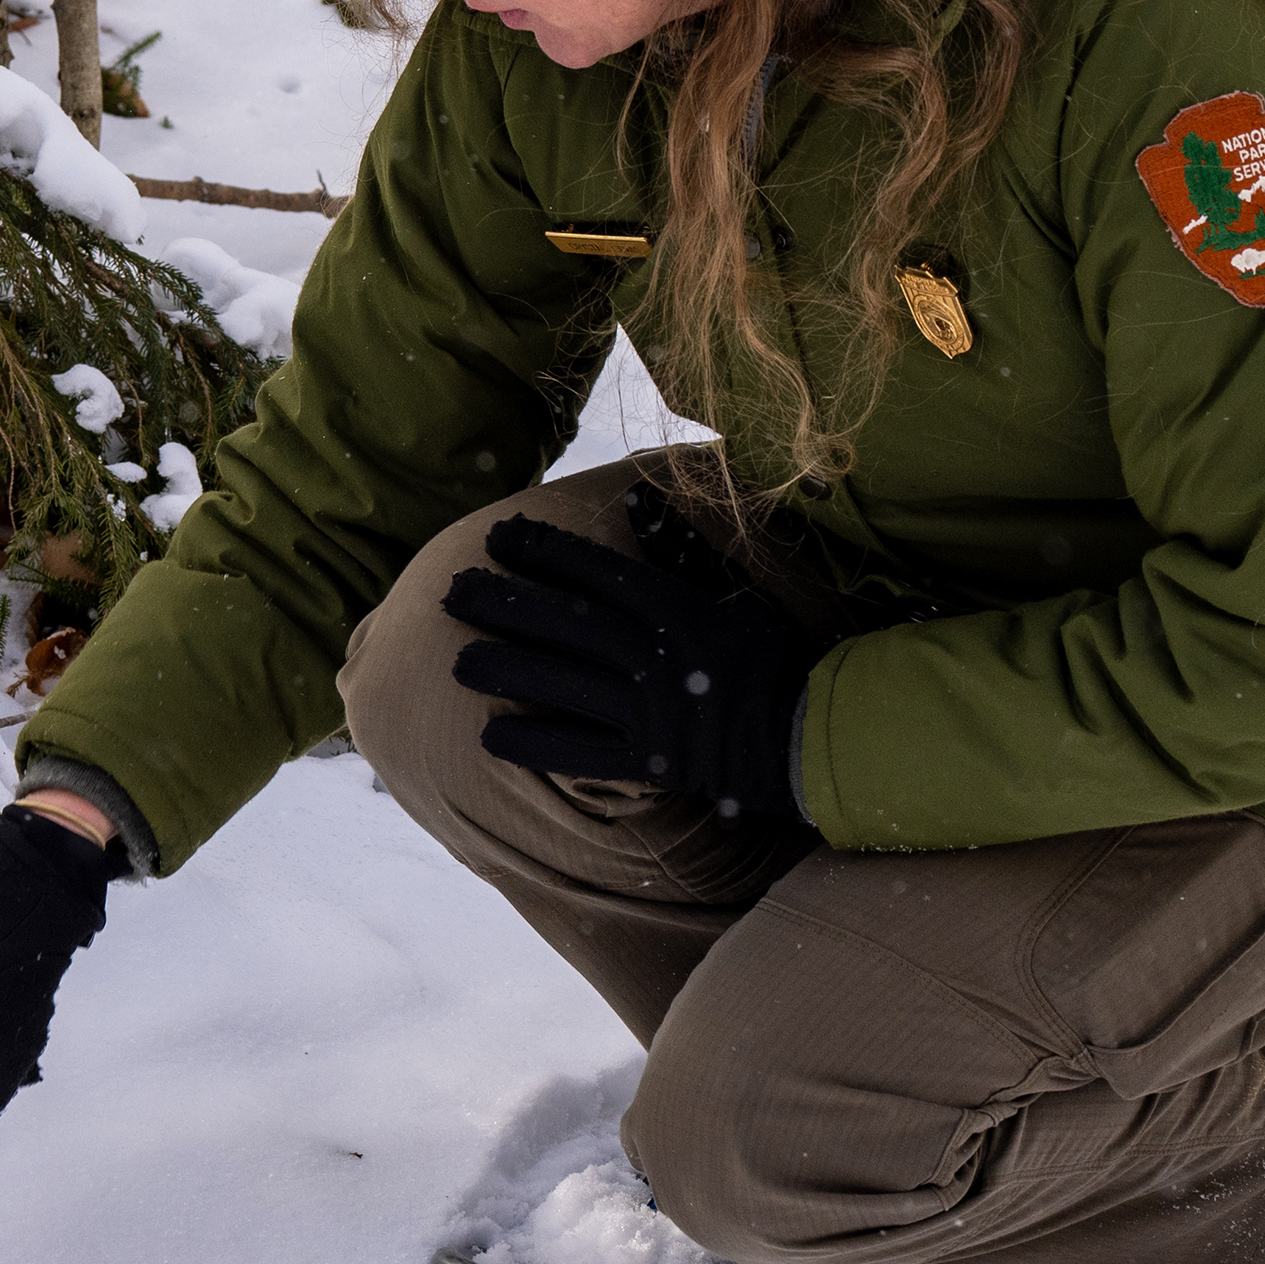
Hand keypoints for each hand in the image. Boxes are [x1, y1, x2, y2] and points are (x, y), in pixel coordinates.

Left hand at [442, 484, 817, 824]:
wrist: (812, 740)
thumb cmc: (774, 659)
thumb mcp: (736, 593)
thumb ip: (684, 549)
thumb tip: (640, 500)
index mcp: (680, 613)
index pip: (599, 574)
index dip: (544, 553)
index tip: (498, 537)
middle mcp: (659, 660)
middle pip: (567, 625)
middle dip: (506, 605)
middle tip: (452, 592)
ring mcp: (651, 715)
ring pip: (565, 685)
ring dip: (508, 671)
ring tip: (458, 662)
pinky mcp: (649, 763)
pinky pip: (582, 754)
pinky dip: (536, 746)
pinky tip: (491, 739)